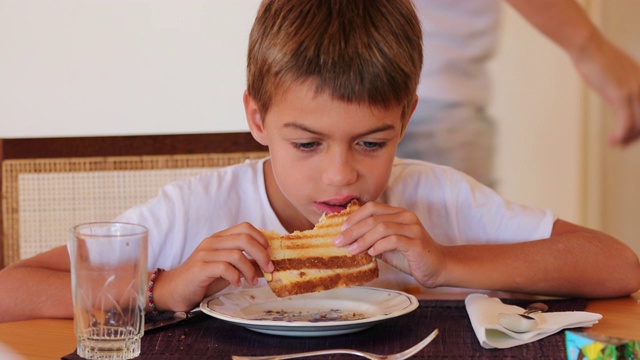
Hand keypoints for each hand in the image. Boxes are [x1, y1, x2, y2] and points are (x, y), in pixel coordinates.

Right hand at [154, 222, 273, 310]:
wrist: (175, 289)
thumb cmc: (204, 279)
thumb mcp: (229, 270)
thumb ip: (247, 265)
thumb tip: (269, 267)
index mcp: (220, 238)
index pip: (245, 227)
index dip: (261, 239)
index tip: (270, 254)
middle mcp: (212, 242)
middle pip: (244, 239)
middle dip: (262, 254)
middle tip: (269, 269)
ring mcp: (205, 254)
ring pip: (237, 254)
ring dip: (250, 270)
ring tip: (253, 281)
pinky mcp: (200, 268)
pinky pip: (224, 268)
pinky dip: (235, 277)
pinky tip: (237, 284)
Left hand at [334, 201, 445, 288]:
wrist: (437, 267)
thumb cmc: (410, 256)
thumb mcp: (387, 246)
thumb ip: (372, 240)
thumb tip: (348, 241)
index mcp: (398, 213)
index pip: (372, 207)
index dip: (354, 217)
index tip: (341, 230)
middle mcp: (406, 217)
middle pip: (374, 218)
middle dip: (353, 230)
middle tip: (338, 241)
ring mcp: (412, 228)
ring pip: (382, 227)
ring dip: (363, 239)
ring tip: (352, 250)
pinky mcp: (417, 243)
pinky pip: (394, 240)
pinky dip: (379, 246)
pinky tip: (371, 253)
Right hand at [571, 34, 639, 145]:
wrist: (587, 45)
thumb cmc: (595, 58)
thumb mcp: (613, 76)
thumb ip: (620, 89)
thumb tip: (618, 101)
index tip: (629, 135)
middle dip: (636, 136)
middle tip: (622, 144)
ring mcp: (634, 91)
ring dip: (628, 139)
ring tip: (616, 144)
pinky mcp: (621, 95)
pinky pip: (626, 124)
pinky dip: (621, 137)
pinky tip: (612, 141)